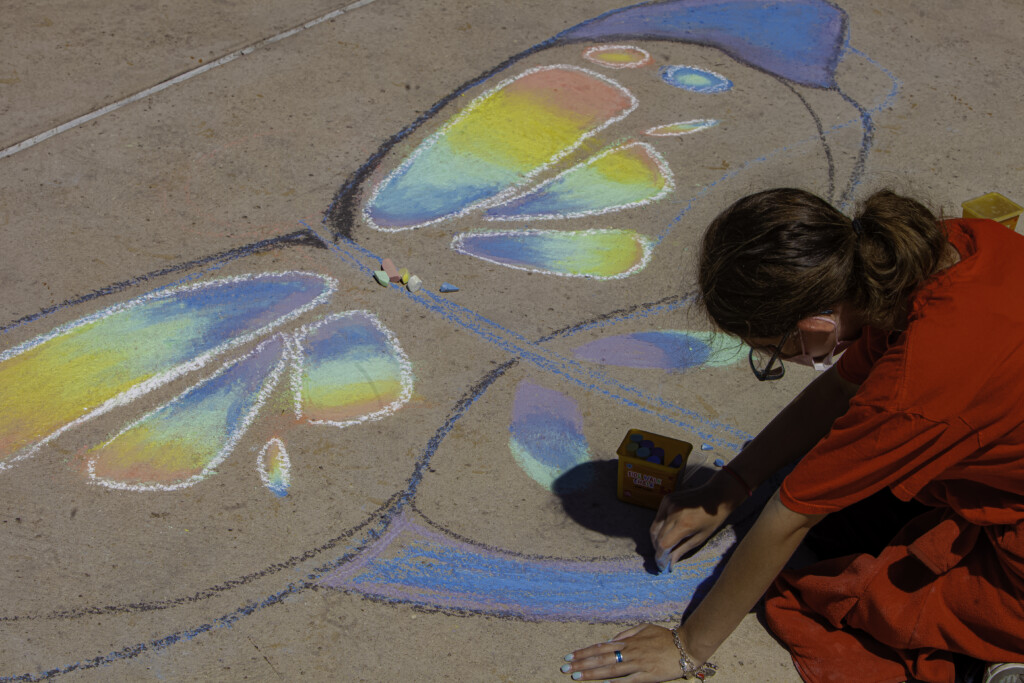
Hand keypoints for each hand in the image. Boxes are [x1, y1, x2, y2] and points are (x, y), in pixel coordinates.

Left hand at [561, 623, 690, 680]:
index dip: (584, 652)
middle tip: (565, 668)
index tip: (570, 657)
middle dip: (582, 664)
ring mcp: (638, 664)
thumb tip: (610, 640)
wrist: (686, 646)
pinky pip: (629, 680)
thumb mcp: (644, 628)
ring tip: (577, 677)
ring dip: (592, 674)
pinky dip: (616, 682)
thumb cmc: (665, 637)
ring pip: (610, 670)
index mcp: (628, 641)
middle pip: (601, 659)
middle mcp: (630, 652)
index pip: (600, 647)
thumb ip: (626, 633)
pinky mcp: (648, 676)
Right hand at [649, 472, 744, 566]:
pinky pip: (658, 518)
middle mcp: (673, 513)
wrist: (716, 495)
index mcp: (684, 524)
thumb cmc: (711, 520)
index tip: (662, 565)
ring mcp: (668, 504)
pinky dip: (659, 527)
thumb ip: (682, 550)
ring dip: (656, 540)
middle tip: (663, 559)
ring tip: (663, 548)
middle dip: (658, 550)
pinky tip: (666, 532)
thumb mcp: (700, 538)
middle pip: (657, 536)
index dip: (660, 556)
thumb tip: (669, 564)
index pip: (663, 544)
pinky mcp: (666, 499)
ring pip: (655, 527)